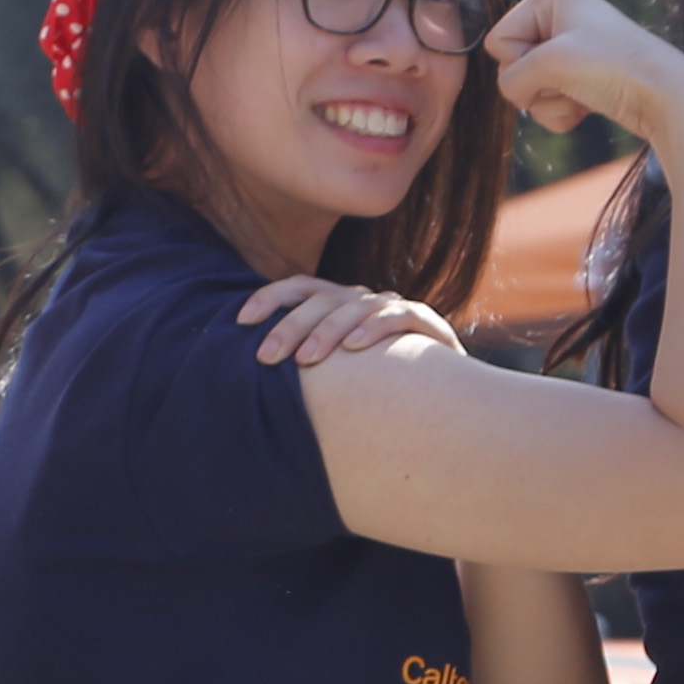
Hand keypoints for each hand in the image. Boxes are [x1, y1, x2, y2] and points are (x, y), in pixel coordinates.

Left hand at [238, 275, 461, 366]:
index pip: (299, 288)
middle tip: (266, 357)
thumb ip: (303, 365)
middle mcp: (362, 300)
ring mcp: (393, 308)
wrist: (442, 395)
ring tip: (305, 360)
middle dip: (289, 327)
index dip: (269, 298)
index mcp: (337, 305)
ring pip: (354, 308)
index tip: (241, 321)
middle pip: (321, 300)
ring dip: (326, 332)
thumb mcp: (335, 372)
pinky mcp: (425, 322)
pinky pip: (398, 316)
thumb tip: (252, 374)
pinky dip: (374, 329)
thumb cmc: (376, 387)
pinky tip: (354, 347)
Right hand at [483, 0, 683, 143]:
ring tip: (583, 93)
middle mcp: (559, 16)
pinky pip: (547, 102)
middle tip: (573, 78)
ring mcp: (569, 49)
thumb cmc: (612, 67)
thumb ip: (512, 77)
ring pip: (528, 89)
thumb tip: (515, 92)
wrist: (664, 96)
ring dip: (551, 101)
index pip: (499, 39)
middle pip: (511, 65)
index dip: (520, 60)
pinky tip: (588, 106)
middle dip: (537, 83)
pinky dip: (562, 112)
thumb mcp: (549, 64)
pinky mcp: (580, 77)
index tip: (557, 59)